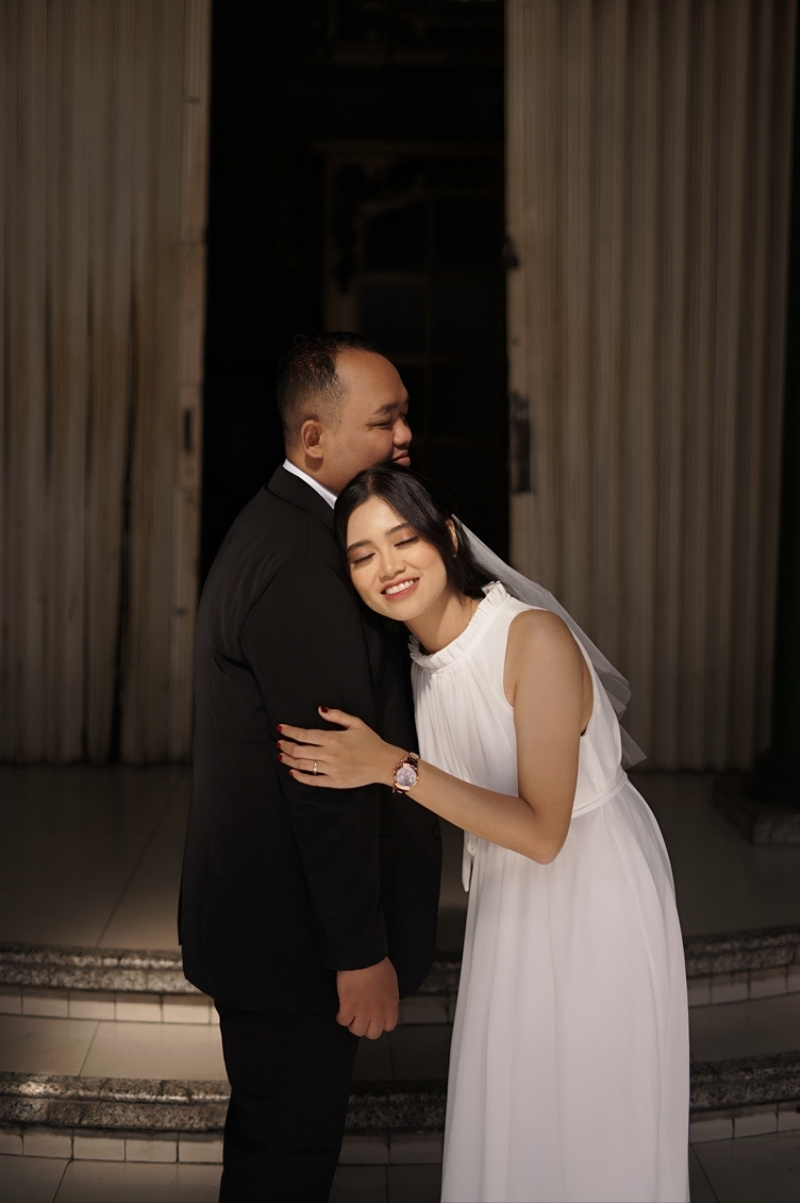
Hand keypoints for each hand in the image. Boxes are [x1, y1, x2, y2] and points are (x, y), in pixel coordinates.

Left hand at [277, 707, 399, 788]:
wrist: (384, 763)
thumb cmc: (371, 742)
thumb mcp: (356, 723)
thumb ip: (337, 715)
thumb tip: (320, 709)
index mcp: (333, 738)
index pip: (304, 734)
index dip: (289, 731)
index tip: (280, 729)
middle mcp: (329, 754)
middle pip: (299, 750)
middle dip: (285, 746)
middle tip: (279, 744)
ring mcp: (331, 769)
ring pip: (303, 765)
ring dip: (289, 760)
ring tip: (281, 756)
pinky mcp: (334, 782)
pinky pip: (313, 781)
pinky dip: (300, 777)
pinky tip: (293, 772)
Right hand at [336, 957, 398, 1038]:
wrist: (363, 956)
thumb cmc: (376, 964)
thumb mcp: (391, 983)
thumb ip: (388, 998)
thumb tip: (383, 1004)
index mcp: (391, 1005)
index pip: (388, 1026)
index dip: (379, 1022)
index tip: (373, 1016)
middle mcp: (379, 1012)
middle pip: (372, 1033)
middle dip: (366, 1025)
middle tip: (360, 1015)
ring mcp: (363, 1011)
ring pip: (357, 1030)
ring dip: (352, 1022)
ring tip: (350, 1012)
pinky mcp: (349, 1007)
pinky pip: (343, 1021)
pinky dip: (341, 1016)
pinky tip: (341, 1008)